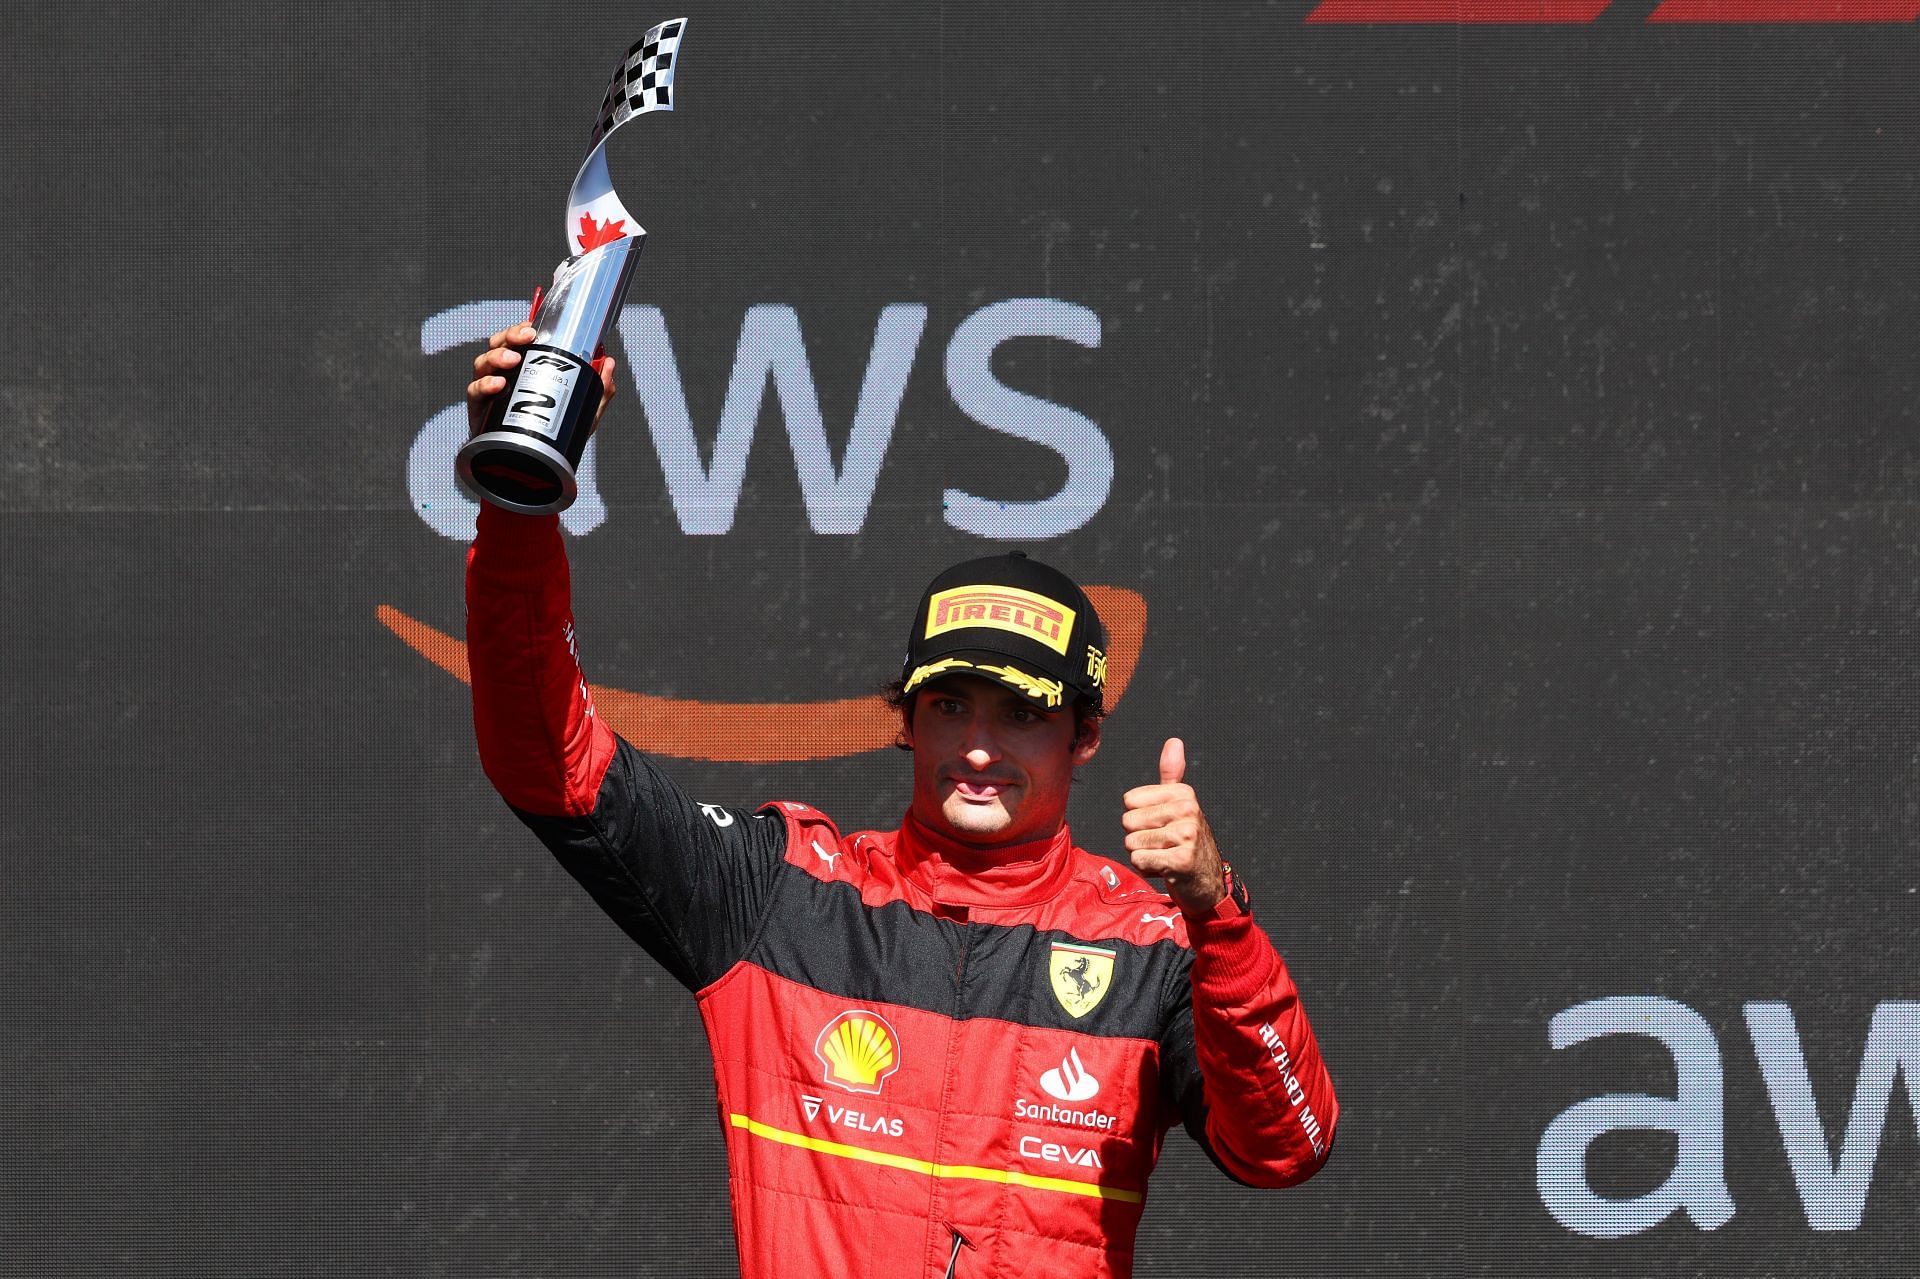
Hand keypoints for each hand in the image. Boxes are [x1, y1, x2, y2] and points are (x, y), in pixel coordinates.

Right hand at [466, 323, 617, 437]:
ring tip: (513, 360)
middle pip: (498, 345)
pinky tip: (498, 384)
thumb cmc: (551, 435)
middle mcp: (504, 375)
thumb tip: (609, 363)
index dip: (522, 329)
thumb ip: (597, 390)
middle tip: (526, 338)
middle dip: (510, 336)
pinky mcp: (479, 410)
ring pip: (483, 363)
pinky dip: (484, 385)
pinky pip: (474, 392)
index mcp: (523, 369)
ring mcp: (489, 391)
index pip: (518, 341)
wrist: (530, 469)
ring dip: (497, 356)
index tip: (534, 328)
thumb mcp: (582, 413)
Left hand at [1121, 738, 1226, 914]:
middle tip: (1163, 845)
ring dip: (1144, 855)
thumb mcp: (1180, 804)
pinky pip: (1139, 860)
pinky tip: (1166, 869)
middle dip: (1139, 839)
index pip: (1130, 801)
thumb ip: (1171, 774)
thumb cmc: (1186, 841)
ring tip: (1165, 856)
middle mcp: (1188, 810)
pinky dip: (1147, 869)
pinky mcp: (1182, 860)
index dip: (1139, 818)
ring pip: (1132, 843)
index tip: (1161, 827)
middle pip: (1128, 822)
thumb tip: (1174, 741)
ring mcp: (1187, 835)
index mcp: (1184, 794)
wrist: (1207, 882)